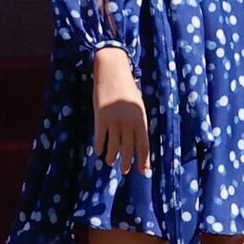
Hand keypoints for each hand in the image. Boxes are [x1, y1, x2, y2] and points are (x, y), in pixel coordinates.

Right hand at [93, 47, 150, 173]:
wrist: (112, 72)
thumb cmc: (127, 89)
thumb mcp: (138, 105)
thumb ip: (138, 123)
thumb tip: (137, 142)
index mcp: (141, 119)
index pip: (144, 144)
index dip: (144, 160)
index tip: (144, 171)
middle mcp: (128, 122)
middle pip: (128, 149)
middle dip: (126, 162)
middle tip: (124, 171)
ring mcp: (114, 120)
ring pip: (113, 146)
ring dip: (112, 157)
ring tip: (110, 163)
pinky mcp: (100, 117)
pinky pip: (100, 137)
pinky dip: (100, 146)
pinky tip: (99, 152)